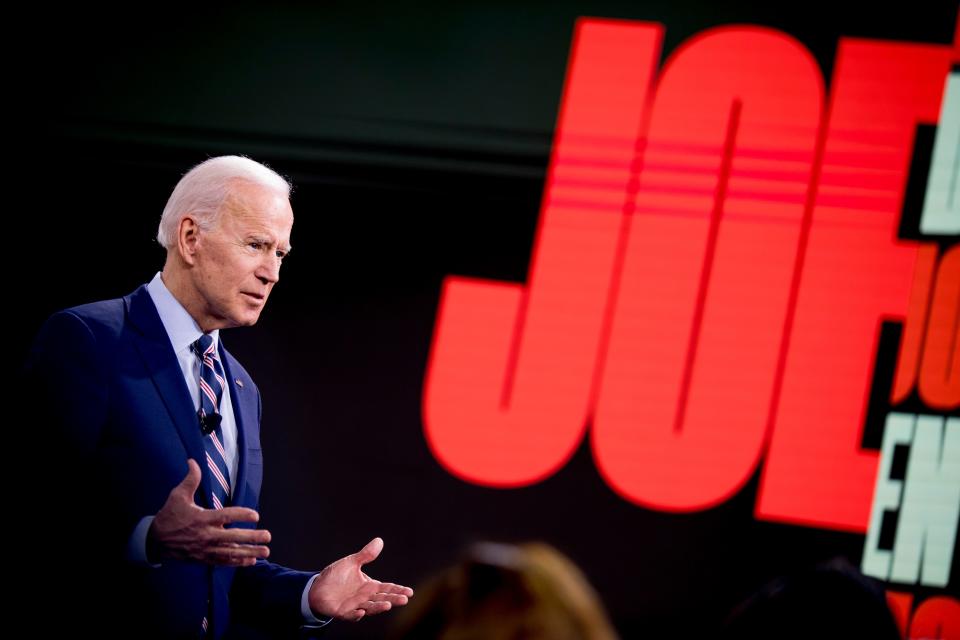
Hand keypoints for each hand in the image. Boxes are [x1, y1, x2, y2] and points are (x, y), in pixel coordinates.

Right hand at [147, 459, 270, 566]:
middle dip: (251, 537)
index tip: (256, 515)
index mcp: (202, 518)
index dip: (241, 515)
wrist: (154, 541)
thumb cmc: (169, 515)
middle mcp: (206, 535)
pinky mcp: (203, 558)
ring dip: (249, 553)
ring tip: (265, 552)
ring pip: (231, 552)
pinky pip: (223, 562)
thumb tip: (193, 461)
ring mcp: (205, 549)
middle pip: (232, 537)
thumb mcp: (178, 496)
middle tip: (267, 536)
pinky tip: (251, 561)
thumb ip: (191, 480)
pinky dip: (237, 562)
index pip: (226, 516)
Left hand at [308, 537, 413, 620]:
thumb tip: (379, 541)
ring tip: (388, 605)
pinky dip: (355, 615)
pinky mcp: (342, 612)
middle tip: (404, 600)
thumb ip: (366, 555)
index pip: (387, 588)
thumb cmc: (337, 576)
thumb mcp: (352, 563)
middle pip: (382, 599)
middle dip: (393, 599)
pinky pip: (350, 615)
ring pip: (369, 608)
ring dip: (378, 608)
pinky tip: (361, 612)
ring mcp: (354, 606)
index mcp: (369, 586)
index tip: (410, 592)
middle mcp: (365, 597)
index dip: (398, 590)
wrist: (317, 588)